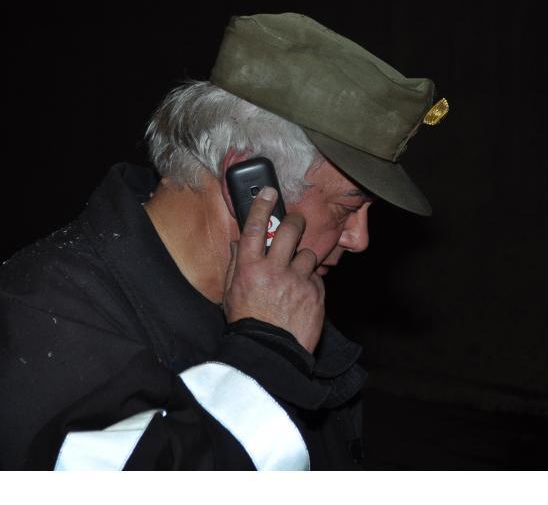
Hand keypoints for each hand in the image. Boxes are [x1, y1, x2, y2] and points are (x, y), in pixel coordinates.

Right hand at [223, 187, 324, 352]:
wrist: (269, 354)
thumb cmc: (247, 325)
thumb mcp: (230, 294)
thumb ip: (236, 265)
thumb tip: (239, 243)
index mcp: (249, 269)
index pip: (254, 227)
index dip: (261, 205)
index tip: (268, 192)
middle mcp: (274, 271)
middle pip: (290, 230)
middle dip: (295, 221)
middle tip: (295, 222)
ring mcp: (298, 282)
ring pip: (308, 254)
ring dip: (303, 260)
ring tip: (295, 275)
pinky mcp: (316, 294)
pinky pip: (317, 277)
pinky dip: (310, 282)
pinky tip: (301, 294)